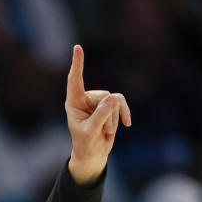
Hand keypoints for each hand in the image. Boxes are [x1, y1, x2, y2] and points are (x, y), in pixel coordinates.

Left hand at [65, 45, 130, 185]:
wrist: (93, 154)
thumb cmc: (86, 145)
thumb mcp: (91, 132)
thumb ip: (101, 115)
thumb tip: (114, 97)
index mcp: (73, 103)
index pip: (75, 80)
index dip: (78, 64)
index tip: (77, 47)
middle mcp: (85, 98)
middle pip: (103, 95)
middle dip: (107, 115)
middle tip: (101, 131)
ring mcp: (98, 101)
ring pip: (114, 100)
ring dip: (113, 119)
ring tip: (106, 132)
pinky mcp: (109, 106)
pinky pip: (121, 103)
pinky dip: (124, 114)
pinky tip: (127, 124)